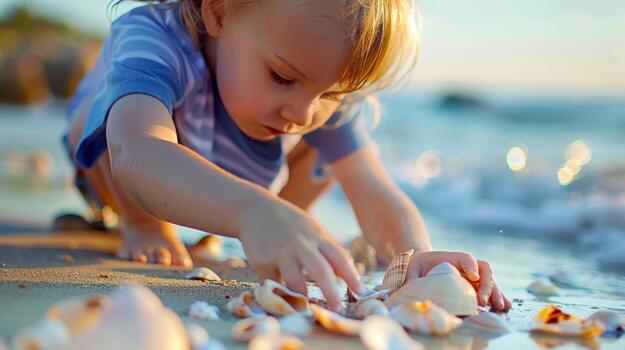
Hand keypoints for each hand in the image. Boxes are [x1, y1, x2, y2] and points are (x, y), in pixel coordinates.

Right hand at [239, 198, 364, 310]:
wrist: (255, 209)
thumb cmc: (290, 223)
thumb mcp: (313, 229)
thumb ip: (329, 249)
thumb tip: (348, 271)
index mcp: (317, 237)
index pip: (339, 257)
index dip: (352, 275)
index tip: (361, 292)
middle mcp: (301, 244)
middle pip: (320, 270)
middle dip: (331, 291)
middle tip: (338, 308)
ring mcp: (281, 252)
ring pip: (295, 281)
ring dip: (302, 296)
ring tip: (306, 308)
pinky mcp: (262, 261)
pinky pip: (273, 284)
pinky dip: (278, 291)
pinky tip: (278, 291)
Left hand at [406, 251, 511, 311]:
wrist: (420, 269)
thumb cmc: (415, 268)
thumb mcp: (409, 270)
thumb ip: (410, 278)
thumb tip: (409, 290)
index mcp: (450, 258)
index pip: (465, 258)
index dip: (470, 265)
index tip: (472, 276)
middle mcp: (465, 267)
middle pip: (483, 269)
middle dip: (487, 284)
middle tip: (483, 301)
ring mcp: (472, 278)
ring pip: (490, 281)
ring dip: (496, 293)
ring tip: (498, 307)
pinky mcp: (474, 288)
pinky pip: (490, 291)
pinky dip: (498, 298)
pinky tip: (505, 307)